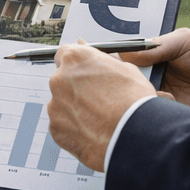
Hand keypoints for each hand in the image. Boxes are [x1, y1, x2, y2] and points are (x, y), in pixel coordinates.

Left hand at [47, 39, 159, 172]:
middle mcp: (59, 79)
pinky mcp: (55, 128)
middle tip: (96, 100)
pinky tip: (92, 131)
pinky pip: (62, 125)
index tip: (82, 72)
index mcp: (75, 59)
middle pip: (62, 80)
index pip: (64, 54)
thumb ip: (101, 60)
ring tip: (98, 119)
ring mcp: (54, 105)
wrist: (135, 136)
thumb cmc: (134, 101)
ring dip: (75, 109)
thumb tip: (90, 53)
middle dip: (75, 88)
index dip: (76, 64)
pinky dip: (73, 128)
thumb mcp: (125, 69)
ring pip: (62, 104)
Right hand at [119, 28, 189, 121]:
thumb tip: (126, 52)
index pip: (123, 55)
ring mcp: (152, 96)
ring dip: (135, 90)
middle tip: (130, 71)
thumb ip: (158, 44)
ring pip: (129, 95)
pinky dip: (150, 105)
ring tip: (152, 84)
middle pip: (121, 76)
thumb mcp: (186, 41)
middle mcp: (146, 76)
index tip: (108, 56)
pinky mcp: (160, 114)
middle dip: (120, 75)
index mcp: (150, 57)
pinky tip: (163, 99)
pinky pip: (145, 112)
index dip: (114, 55)